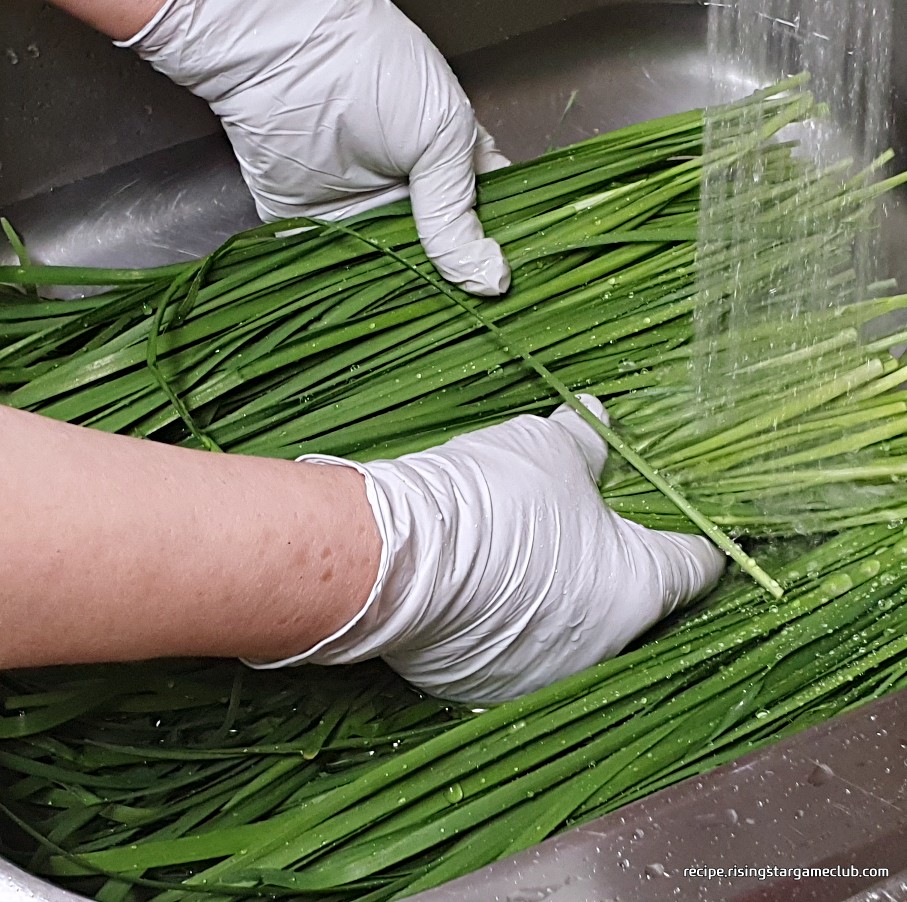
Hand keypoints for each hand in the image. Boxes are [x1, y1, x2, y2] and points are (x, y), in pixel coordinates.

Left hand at [118, 0, 511, 295]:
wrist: (282, 59)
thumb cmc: (373, 73)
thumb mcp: (440, 137)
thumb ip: (459, 215)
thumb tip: (492, 280)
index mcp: (452, 169)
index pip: (489, 223)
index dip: (501, 257)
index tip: (515, 295)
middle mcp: (413, 201)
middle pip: (446, 262)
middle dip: (458, 291)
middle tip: (477, 323)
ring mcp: (369, 219)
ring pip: (402, 277)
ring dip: (414, 301)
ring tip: (436, 329)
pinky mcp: (322, 233)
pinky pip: (349, 276)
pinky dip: (364, 298)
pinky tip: (386, 321)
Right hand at [254, 397, 725, 702]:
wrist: (399, 557)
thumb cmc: (492, 499)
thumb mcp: (547, 450)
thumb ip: (585, 441)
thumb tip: (595, 417)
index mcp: (638, 587)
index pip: (695, 567)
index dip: (697, 542)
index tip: (693, 532)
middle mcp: (606, 645)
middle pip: (631, 604)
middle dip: (612, 569)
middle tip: (580, 531)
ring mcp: (548, 674)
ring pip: (572, 634)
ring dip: (559, 603)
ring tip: (520, 561)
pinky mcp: (492, 689)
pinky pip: (518, 654)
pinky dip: (510, 628)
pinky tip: (482, 592)